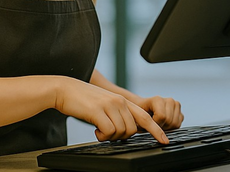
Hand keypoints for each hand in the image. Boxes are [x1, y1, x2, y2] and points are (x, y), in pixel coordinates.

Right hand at [53, 78, 168, 143]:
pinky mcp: (99, 111)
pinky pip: (109, 132)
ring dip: (109, 136)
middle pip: (131, 130)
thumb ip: (119, 114)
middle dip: (120, 136)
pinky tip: (95, 129)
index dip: (156, 130)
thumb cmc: (84, 100)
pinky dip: (102, 136)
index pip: (145, 117)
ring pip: (121, 132)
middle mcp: (119, 101)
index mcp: (123, 100)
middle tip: (106, 131)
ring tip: (98, 128)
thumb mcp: (106, 104)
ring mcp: (110, 105)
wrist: (65, 90)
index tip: (164, 140)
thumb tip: (127, 131)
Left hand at [133, 95, 183, 130]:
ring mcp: (175, 105)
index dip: (155, 125)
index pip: (162, 117)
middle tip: (154, 125)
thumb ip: (146, 123)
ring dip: (167, 128)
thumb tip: (154, 134)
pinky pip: (179, 124)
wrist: (143, 107)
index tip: (149, 124)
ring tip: (159, 125)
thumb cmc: (139, 112)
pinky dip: (172, 127)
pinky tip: (164, 124)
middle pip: (169, 121)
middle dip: (161, 127)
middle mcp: (169, 100)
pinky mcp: (179, 111)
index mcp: (158, 100)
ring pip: (175, 123)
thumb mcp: (139, 117)